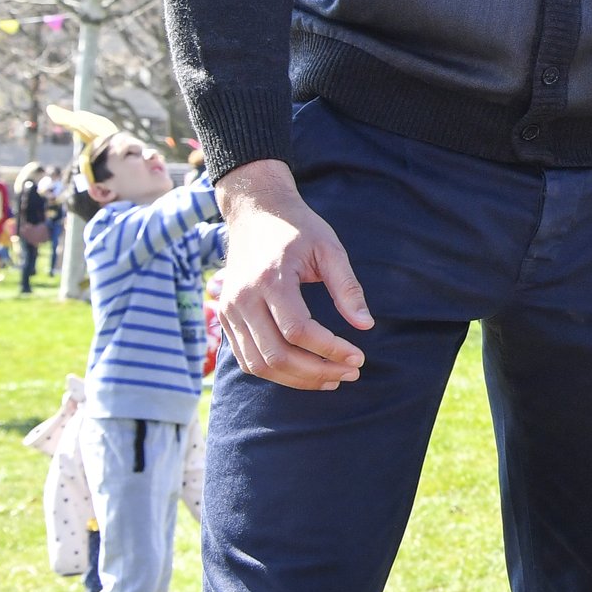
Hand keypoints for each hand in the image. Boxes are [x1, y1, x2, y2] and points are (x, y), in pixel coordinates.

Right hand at [214, 159, 370, 389]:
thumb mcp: (329, 248)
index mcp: (270, 280)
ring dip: (297, 379)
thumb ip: (347, 287)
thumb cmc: (298, 228)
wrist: (254, 212)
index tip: (358, 357)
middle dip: (317, 372)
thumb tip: (366, 326)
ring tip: (332, 379)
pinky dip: (275, 373)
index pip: (298, 331)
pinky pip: (246, 359)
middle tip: (351, 373)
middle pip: (276, 355)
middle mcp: (243, 299)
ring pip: (259, 364)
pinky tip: (304, 372)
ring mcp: (229, 310)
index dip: (330, 350)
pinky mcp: (225, 317)